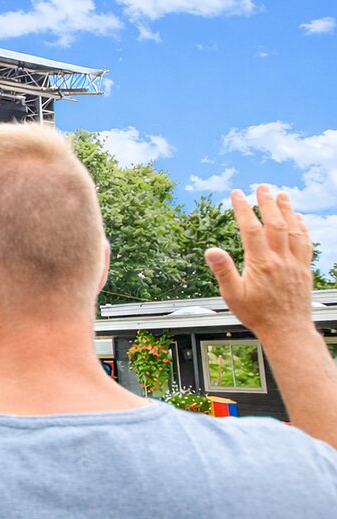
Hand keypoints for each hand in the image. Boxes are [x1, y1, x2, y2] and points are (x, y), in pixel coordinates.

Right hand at [206, 186, 315, 342]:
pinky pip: (306, 243)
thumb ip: (223, 271)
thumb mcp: (233, 296)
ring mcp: (295, 263)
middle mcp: (281, 260)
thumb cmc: (258, 315)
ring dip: (288, 210)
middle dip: (267, 203)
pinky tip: (298, 219)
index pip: (250, 229)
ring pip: (294, 230)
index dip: (243, 209)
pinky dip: (302, 227)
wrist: (287, 331)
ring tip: (282, 195)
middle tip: (261, 187)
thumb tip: (211, 250)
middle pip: (275, 224)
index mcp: (261, 264)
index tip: (236, 194)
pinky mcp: (304, 269)